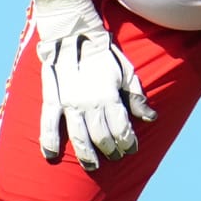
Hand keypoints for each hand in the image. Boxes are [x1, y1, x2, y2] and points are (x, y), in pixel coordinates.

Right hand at [33, 0, 156, 169]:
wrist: (74, 33)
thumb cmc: (104, 53)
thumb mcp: (126, 71)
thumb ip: (136, 96)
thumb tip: (151, 118)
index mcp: (109, 96)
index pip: (121, 129)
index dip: (128, 142)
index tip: (131, 148)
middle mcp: (89, 104)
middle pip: (102, 137)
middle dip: (111, 150)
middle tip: (115, 156)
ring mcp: (69, 104)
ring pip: (79, 138)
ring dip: (86, 155)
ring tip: (92, 166)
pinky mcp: (52, 100)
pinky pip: (48, 125)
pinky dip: (49, 142)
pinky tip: (52, 156)